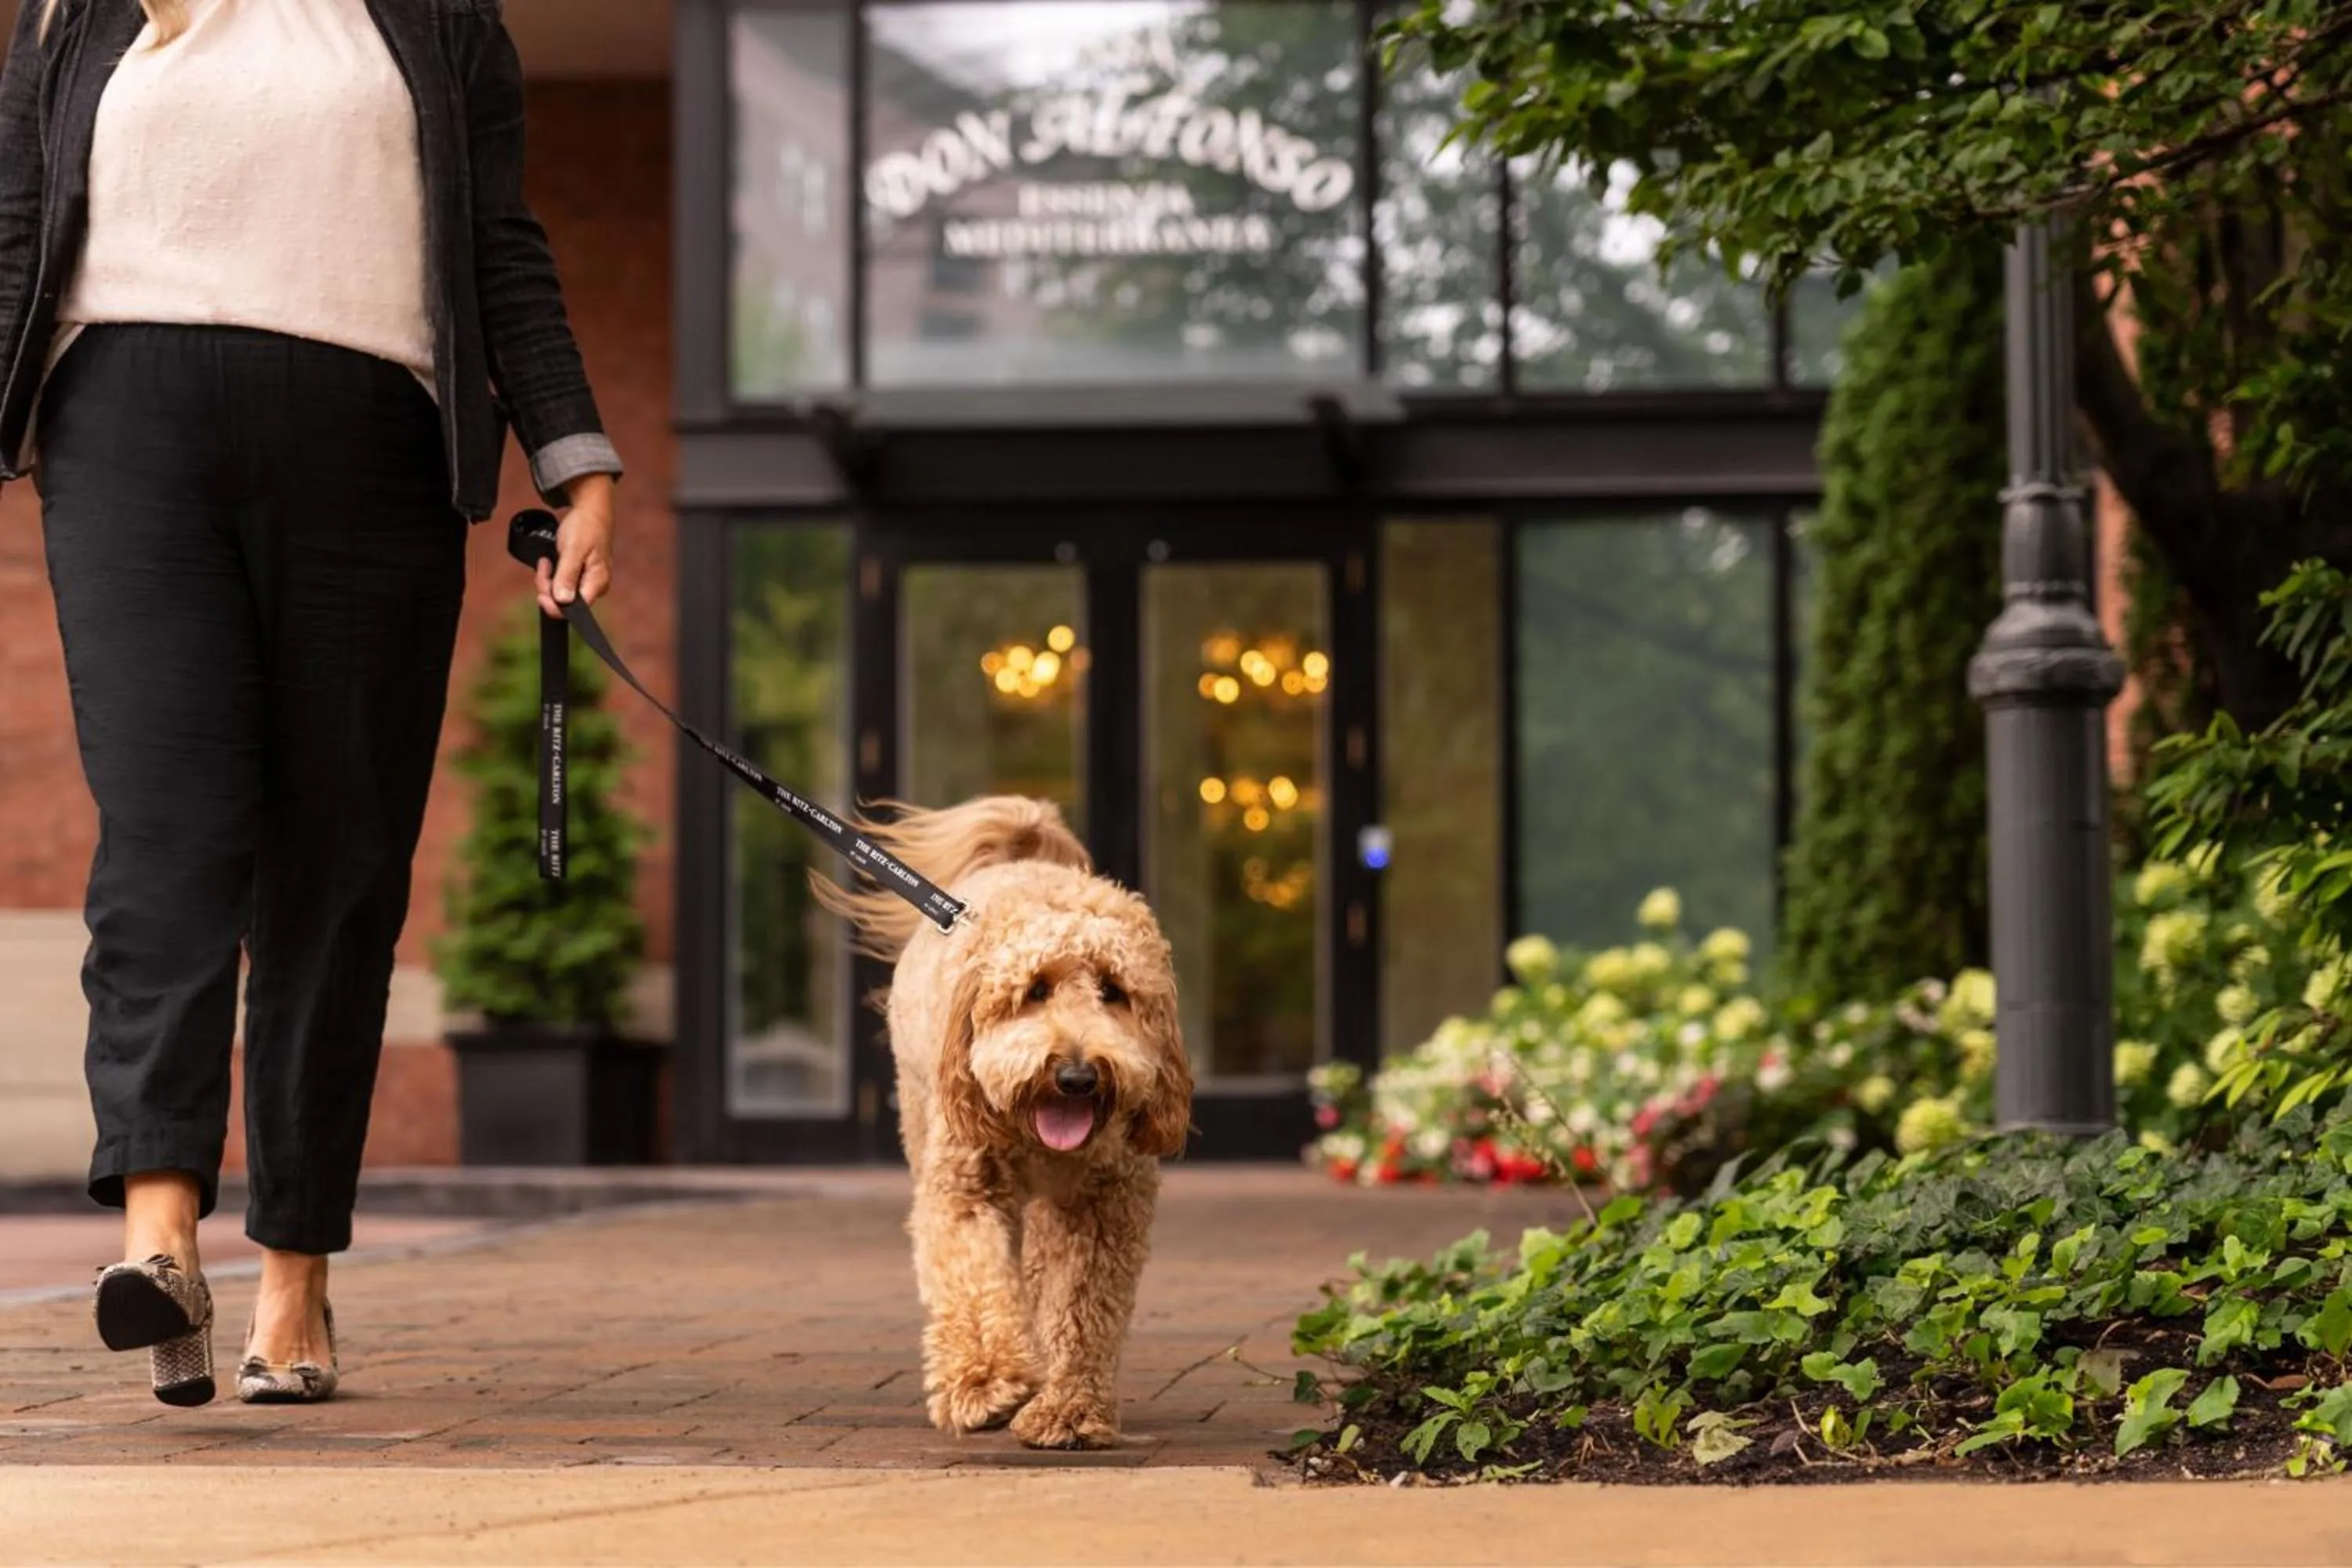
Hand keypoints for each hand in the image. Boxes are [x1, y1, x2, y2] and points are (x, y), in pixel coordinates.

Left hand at [536, 473, 614, 617]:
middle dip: (548, 588)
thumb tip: (562, 600)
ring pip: (560, 593)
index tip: (541, 590)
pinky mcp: (578, 575)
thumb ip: (568, 575)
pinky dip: (551, 575)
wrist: (590, 510)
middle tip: (544, 567)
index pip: (574, 609)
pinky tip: (550, 561)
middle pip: (565, 602)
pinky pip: (560, 583)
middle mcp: (594, 586)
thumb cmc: (586, 526)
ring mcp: (586, 581)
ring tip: (547, 560)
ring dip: (547, 580)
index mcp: (597, 583)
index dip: (554, 605)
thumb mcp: (574, 549)